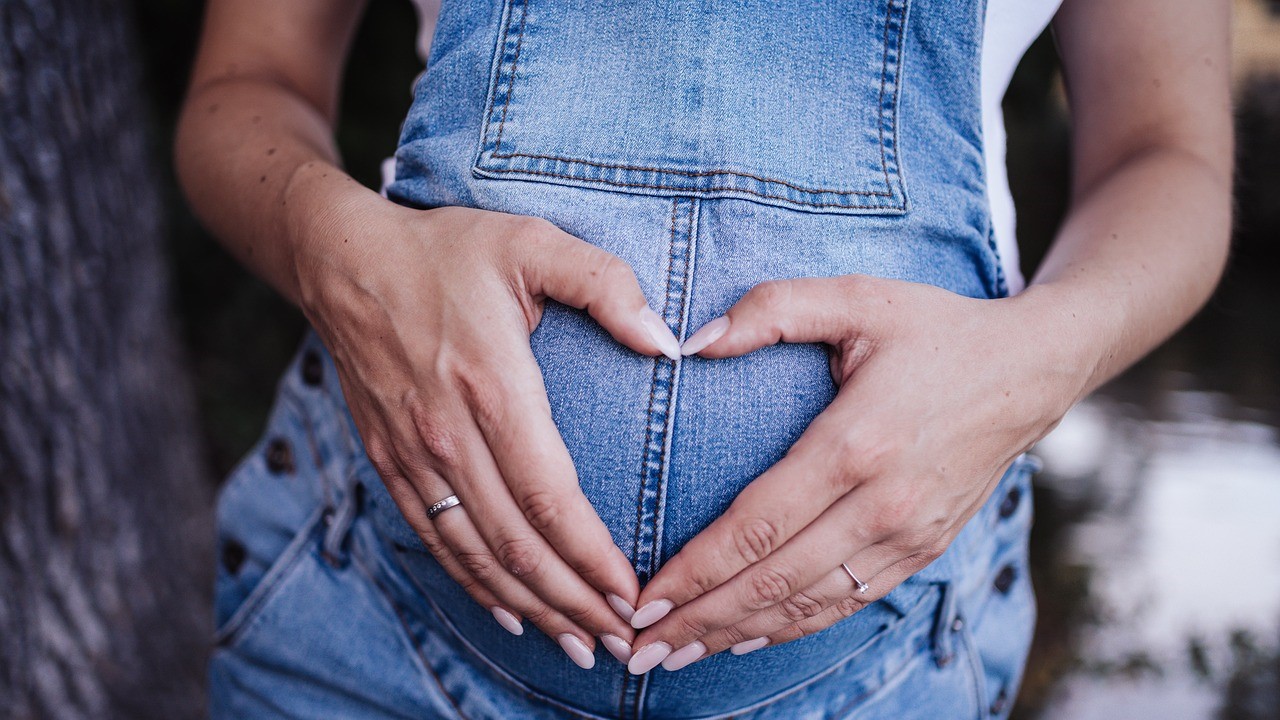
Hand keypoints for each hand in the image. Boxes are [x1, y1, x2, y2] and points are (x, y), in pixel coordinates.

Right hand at [296, 201, 681, 667]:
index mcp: (492, 385)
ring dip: (530, 606)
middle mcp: (448, 434)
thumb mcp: (532, 243)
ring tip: (578, 643)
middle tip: (622, 640)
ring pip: (475, 555)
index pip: (548, 496)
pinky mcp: (389, 461)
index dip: (591, 556)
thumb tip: (667, 340)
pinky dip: (473, 585)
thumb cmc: (446, 249)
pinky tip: (511, 612)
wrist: (342, 260)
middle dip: (573, 601)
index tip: (633, 592)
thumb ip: (605, 284)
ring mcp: (413, 455)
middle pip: (516, 543)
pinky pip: (436, 540)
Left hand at [624, 275, 1082, 672]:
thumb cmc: (936, 330)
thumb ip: (771, 309)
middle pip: (773, 581)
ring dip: (735, 635)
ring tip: (674, 655)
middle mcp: (883, 504)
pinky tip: (744, 639)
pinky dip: (790, 629)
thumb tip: (691, 341)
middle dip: (698, 619)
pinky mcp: (923, 551)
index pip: (757, 526)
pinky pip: (846, 604)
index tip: (641, 598)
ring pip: (807, 605)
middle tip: (636, 647)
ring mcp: (908, 536)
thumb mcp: (857, 298)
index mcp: (857, 443)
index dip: (695, 571)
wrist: (1032, 371)